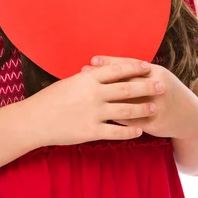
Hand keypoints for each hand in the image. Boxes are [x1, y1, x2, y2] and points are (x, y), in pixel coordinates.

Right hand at [21, 59, 164, 146]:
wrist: (35, 120)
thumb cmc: (50, 99)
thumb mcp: (70, 82)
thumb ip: (88, 80)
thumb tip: (102, 73)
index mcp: (88, 78)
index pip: (117, 70)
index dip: (135, 68)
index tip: (149, 66)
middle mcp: (94, 94)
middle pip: (128, 88)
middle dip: (147, 87)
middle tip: (162, 86)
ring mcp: (94, 113)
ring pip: (126, 110)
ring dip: (144, 109)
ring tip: (155, 108)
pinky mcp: (92, 131)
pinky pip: (117, 131)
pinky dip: (131, 131)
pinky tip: (140, 131)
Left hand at [81, 56, 197, 139]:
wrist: (190, 118)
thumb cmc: (168, 93)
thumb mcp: (158, 77)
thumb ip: (138, 72)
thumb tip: (112, 65)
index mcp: (157, 72)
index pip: (129, 65)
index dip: (111, 62)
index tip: (92, 60)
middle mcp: (157, 87)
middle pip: (125, 80)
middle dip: (104, 78)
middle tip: (83, 74)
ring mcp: (156, 105)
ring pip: (126, 101)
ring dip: (105, 98)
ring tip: (87, 96)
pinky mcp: (154, 123)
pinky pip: (130, 120)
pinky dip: (114, 118)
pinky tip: (99, 115)